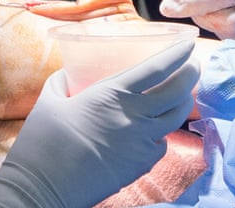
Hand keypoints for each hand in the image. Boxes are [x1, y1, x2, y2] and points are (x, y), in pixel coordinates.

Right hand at [0, 40, 198, 207]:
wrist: (42, 190)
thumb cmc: (42, 142)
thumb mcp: (50, 99)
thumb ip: (63, 80)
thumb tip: (69, 73)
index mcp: (111, 94)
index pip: (156, 69)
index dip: (177, 54)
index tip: (188, 44)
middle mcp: (133, 117)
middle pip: (176, 92)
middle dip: (190, 74)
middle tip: (193, 65)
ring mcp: (139, 144)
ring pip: (175, 119)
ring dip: (183, 103)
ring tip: (182, 94)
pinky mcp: (139, 167)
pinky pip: (161, 144)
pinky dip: (162, 133)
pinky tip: (155, 129)